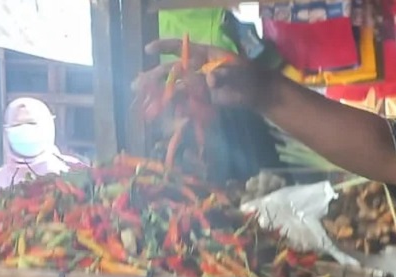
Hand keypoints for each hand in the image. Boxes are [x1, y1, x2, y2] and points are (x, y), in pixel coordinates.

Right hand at [136, 39, 277, 111]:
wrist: (258, 93)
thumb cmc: (250, 76)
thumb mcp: (239, 72)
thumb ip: (225, 74)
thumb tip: (210, 81)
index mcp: (204, 54)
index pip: (181, 48)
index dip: (164, 47)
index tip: (148, 50)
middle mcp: (198, 68)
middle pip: (173, 70)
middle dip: (155, 76)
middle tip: (137, 83)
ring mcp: (199, 84)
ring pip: (177, 87)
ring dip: (160, 93)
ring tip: (143, 99)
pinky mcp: (203, 99)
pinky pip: (186, 101)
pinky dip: (176, 106)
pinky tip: (162, 111)